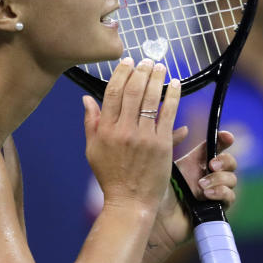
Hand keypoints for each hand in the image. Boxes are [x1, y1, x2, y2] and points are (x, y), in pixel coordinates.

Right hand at [83, 58, 180, 215]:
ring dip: (156, 79)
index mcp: (106, 131)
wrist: (130, 202)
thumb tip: (86, 98)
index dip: (121, 74)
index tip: (128, 61)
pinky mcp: (162, 144)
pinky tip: (175, 84)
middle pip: (132, 92)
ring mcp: (144, 137)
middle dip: (140, 72)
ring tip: (160, 67)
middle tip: (147, 60)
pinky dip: (172, 96)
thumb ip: (91, 123)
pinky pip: (168, 114)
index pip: (112, 94)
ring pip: (151, 99)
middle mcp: (124, 131)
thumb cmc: (111, 177)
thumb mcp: (93, 150)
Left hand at [136, 130, 237, 262]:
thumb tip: (185, 128)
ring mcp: (213, 193)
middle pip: (229, 161)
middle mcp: (206, 176)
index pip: (216, 146)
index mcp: (195, 163)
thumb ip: (170, 143)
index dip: (224, 139)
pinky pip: (230, 197)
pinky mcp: (216, 209)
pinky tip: (206, 195)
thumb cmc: (152, 193)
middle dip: (225, 160)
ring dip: (219, 179)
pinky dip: (221, 193)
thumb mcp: (161, 164)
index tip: (226, 136)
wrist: (153, 221)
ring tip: (201, 186)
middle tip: (211, 164)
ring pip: (232, 179)